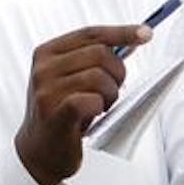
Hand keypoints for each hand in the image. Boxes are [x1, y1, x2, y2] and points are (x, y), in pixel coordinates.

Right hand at [14, 25, 149, 184]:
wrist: (37, 151)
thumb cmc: (59, 113)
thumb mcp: (68, 79)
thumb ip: (91, 59)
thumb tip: (130, 41)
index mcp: (47, 52)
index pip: (90, 33)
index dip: (121, 32)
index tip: (146, 33)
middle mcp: (43, 67)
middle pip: (100, 53)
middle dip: (117, 73)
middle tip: (112, 91)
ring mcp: (46, 90)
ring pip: (99, 77)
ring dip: (109, 94)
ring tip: (100, 106)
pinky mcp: (55, 114)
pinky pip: (91, 100)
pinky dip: (99, 107)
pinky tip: (93, 115)